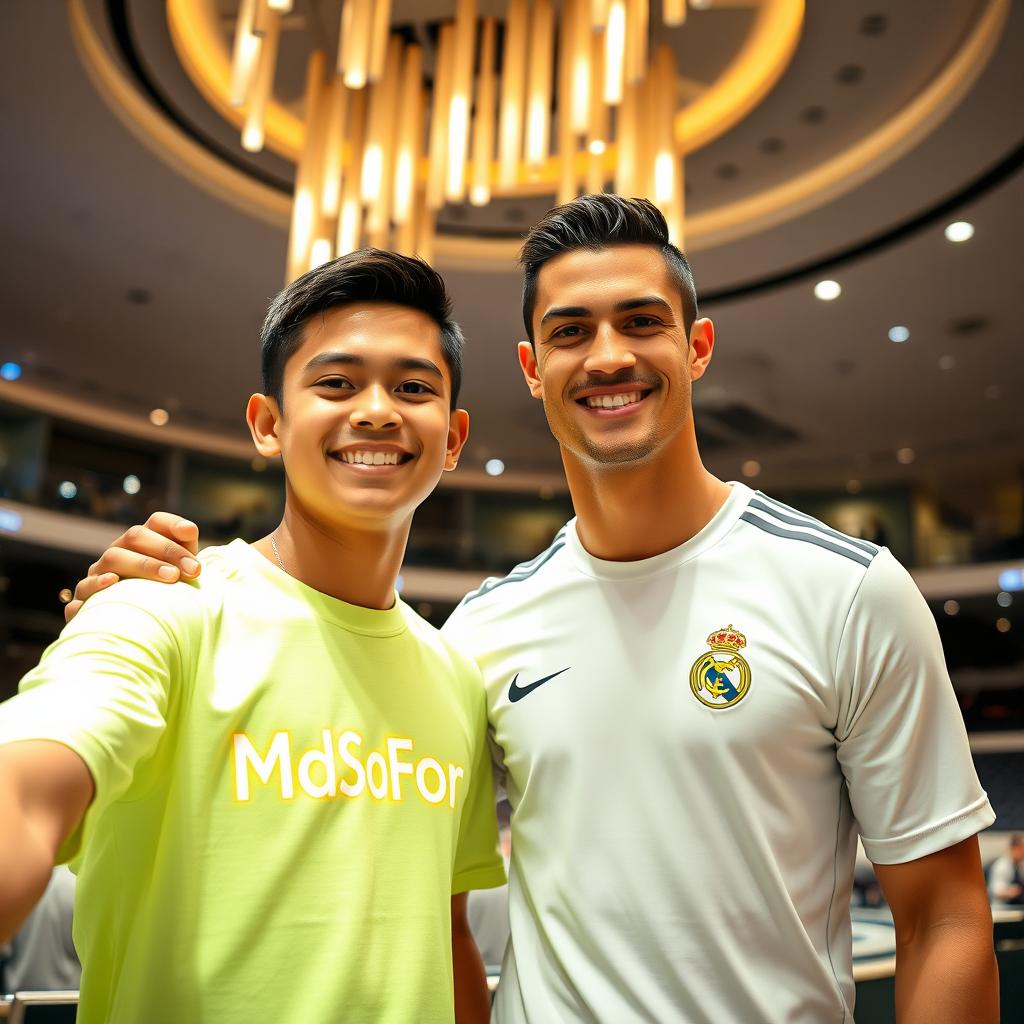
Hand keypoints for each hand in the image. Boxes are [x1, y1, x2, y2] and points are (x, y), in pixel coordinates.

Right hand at [64, 513, 201, 623]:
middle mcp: (119, 552)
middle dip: (167, 550)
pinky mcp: (84, 598)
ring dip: (144, 565)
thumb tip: (189, 530)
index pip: (156, 522)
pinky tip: (113, 582)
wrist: (139, 629)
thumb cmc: (166, 598)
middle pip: (136, 536)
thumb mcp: (181, 575)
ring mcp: (99, 573)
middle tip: (192, 569)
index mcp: (143, 544)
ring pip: (113, 558)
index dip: (172, 524)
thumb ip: (187, 554)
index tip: (191, 532)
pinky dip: (97, 584)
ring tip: (171, 577)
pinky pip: (85, 588)